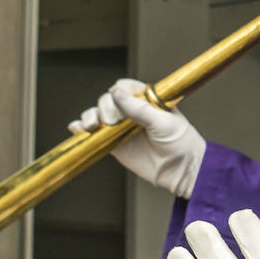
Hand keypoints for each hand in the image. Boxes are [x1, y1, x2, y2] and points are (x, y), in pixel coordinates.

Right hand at [69, 78, 205, 197]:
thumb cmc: (180, 142)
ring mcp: (122, 128)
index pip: (125, 87)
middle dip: (105, 108)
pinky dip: (82, 130)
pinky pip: (95, 135)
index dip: (118, 92)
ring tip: (92, 126)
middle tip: (115, 122)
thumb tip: (115, 92)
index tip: (118, 100)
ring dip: (90, 116)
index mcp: (147, 100)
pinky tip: (76, 129)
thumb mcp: (163, 122)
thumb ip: (139, 108)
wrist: (182, 170)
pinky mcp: (115, 145)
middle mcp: (133, 111)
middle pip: (107, 100)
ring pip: (98, 115)